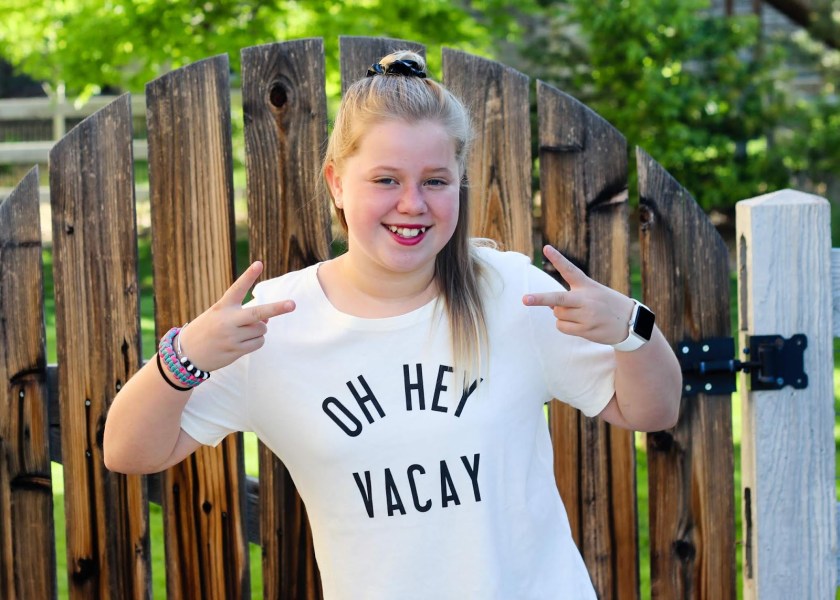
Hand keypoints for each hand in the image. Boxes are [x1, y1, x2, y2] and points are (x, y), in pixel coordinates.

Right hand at [177, 261, 294, 371]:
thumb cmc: (208, 329)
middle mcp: (228, 320)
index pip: (237, 288)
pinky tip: (244, 342)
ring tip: (245, 331)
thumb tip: (267, 321)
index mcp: (223, 307)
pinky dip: (257, 341)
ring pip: (261, 330)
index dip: (248, 276)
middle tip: (292, 304)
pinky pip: (258, 343)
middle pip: (258, 313)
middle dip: (277, 309)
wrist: (187, 353)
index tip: (259, 263)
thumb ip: (243, 314)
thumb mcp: (220, 316)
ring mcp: (232, 337)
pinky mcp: (235, 350)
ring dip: (260, 329)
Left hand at [523, 245, 634, 345]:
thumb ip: (572, 296)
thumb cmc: (607, 305)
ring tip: (579, 315)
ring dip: (561, 315)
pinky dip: (564, 326)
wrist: (631, 323)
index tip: (545, 248)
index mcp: (587, 285)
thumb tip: (550, 305)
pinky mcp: (586, 329)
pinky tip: (579, 325)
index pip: (570, 269)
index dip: (557, 259)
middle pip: (557, 298)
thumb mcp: (594, 293)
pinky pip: (562, 327)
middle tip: (525, 299)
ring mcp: (586, 315)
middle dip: (540, 299)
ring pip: (557, 314)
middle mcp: (586, 299)